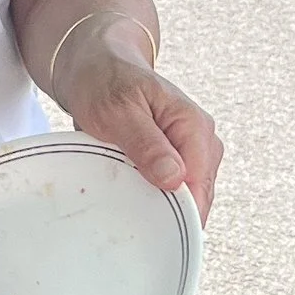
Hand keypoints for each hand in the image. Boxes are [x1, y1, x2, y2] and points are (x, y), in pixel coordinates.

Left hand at [52, 26, 221, 222]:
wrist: (94, 64)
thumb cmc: (104, 82)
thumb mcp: (117, 111)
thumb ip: (146, 144)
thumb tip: (175, 179)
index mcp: (193, 125)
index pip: (199, 185)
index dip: (178, 212)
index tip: (152, 229)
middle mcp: (200, 139)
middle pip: (196, 195)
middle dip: (169, 213)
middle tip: (133, 225)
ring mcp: (189, 149)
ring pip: (184, 195)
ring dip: (158, 205)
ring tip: (128, 209)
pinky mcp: (174, 157)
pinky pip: (170, 188)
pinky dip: (151, 196)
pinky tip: (131, 199)